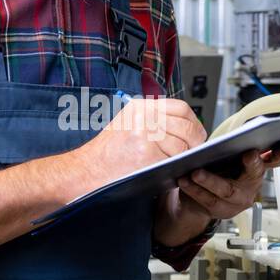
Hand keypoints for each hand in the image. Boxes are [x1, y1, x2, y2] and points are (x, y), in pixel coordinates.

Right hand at [70, 97, 206, 193]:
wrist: (83, 171)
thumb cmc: (105, 154)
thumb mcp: (127, 125)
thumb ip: (154, 121)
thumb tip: (185, 130)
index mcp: (141, 106)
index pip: (182, 108)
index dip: (194, 124)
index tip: (196, 136)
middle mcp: (144, 116)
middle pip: (186, 127)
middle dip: (195, 143)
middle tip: (193, 154)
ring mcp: (145, 134)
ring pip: (182, 146)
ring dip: (183, 159)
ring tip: (174, 165)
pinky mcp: (146, 154)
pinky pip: (173, 162)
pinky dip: (174, 169)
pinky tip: (166, 173)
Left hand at [174, 142, 279, 221]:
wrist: (197, 200)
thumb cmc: (215, 171)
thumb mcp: (225, 156)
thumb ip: (231, 148)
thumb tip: (229, 136)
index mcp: (257, 166)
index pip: (275, 159)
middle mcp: (252, 184)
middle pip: (256, 174)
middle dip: (253, 164)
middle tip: (249, 154)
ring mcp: (239, 200)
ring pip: (228, 190)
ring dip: (210, 180)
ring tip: (195, 172)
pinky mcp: (223, 211)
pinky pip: (209, 201)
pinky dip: (195, 190)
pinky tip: (184, 181)